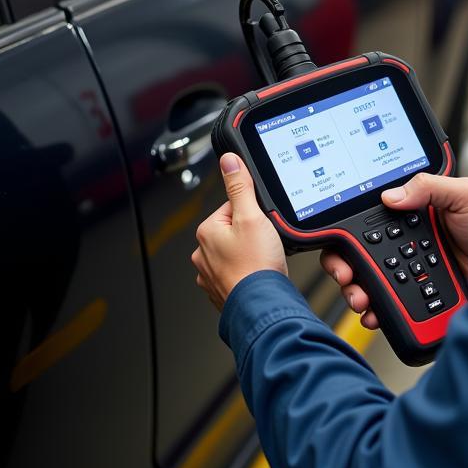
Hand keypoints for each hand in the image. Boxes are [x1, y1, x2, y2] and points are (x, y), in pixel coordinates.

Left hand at [192, 153, 287, 310]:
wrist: (262, 307)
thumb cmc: (256, 266)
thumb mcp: (252, 216)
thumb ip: (240, 186)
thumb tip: (229, 161)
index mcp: (207, 231)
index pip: (232, 207)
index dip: (253, 213)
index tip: (262, 225)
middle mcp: (203, 253)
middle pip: (235, 229)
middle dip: (252, 235)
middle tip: (264, 245)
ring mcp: (211, 274)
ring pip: (237, 252)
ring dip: (250, 254)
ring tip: (262, 261)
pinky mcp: (222, 290)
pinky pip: (238, 272)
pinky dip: (248, 273)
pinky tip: (258, 275)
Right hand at [321, 173, 467, 329]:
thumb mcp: (465, 194)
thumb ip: (429, 186)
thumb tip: (392, 195)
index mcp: (411, 217)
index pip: (369, 224)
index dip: (349, 236)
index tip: (342, 248)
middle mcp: (406, 246)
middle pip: (361, 257)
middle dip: (345, 268)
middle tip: (347, 276)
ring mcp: (413, 275)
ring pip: (371, 285)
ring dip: (358, 293)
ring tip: (362, 298)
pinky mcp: (422, 301)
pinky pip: (394, 309)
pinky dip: (379, 313)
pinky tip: (377, 314)